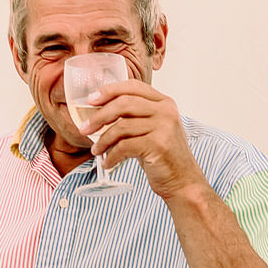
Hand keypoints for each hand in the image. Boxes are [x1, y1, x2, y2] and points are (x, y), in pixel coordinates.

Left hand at [78, 79, 204, 198]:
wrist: (183, 181)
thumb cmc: (162, 155)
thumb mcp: (152, 128)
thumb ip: (135, 116)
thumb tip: (99, 111)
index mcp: (164, 102)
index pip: (133, 86)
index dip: (109, 90)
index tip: (90, 99)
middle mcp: (166, 111)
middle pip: (123, 103)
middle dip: (99, 116)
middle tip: (84, 128)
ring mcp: (164, 128)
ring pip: (121, 126)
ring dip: (103, 140)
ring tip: (96, 150)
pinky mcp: (158, 146)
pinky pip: (124, 147)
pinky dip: (111, 156)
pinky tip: (108, 163)